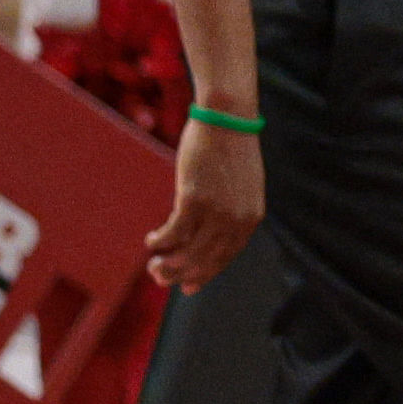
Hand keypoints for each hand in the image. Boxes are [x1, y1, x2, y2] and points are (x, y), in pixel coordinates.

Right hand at [145, 115, 264, 288]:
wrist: (227, 117)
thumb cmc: (230, 147)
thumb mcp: (239, 184)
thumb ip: (230, 210)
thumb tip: (210, 231)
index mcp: (251, 218)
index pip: (226, 257)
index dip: (204, 275)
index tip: (187, 286)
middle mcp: (237, 219)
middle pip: (205, 261)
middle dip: (180, 274)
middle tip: (159, 277)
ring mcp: (217, 210)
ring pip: (188, 252)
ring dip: (167, 263)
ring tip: (153, 264)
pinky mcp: (194, 198)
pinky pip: (174, 232)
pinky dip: (160, 241)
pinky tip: (151, 241)